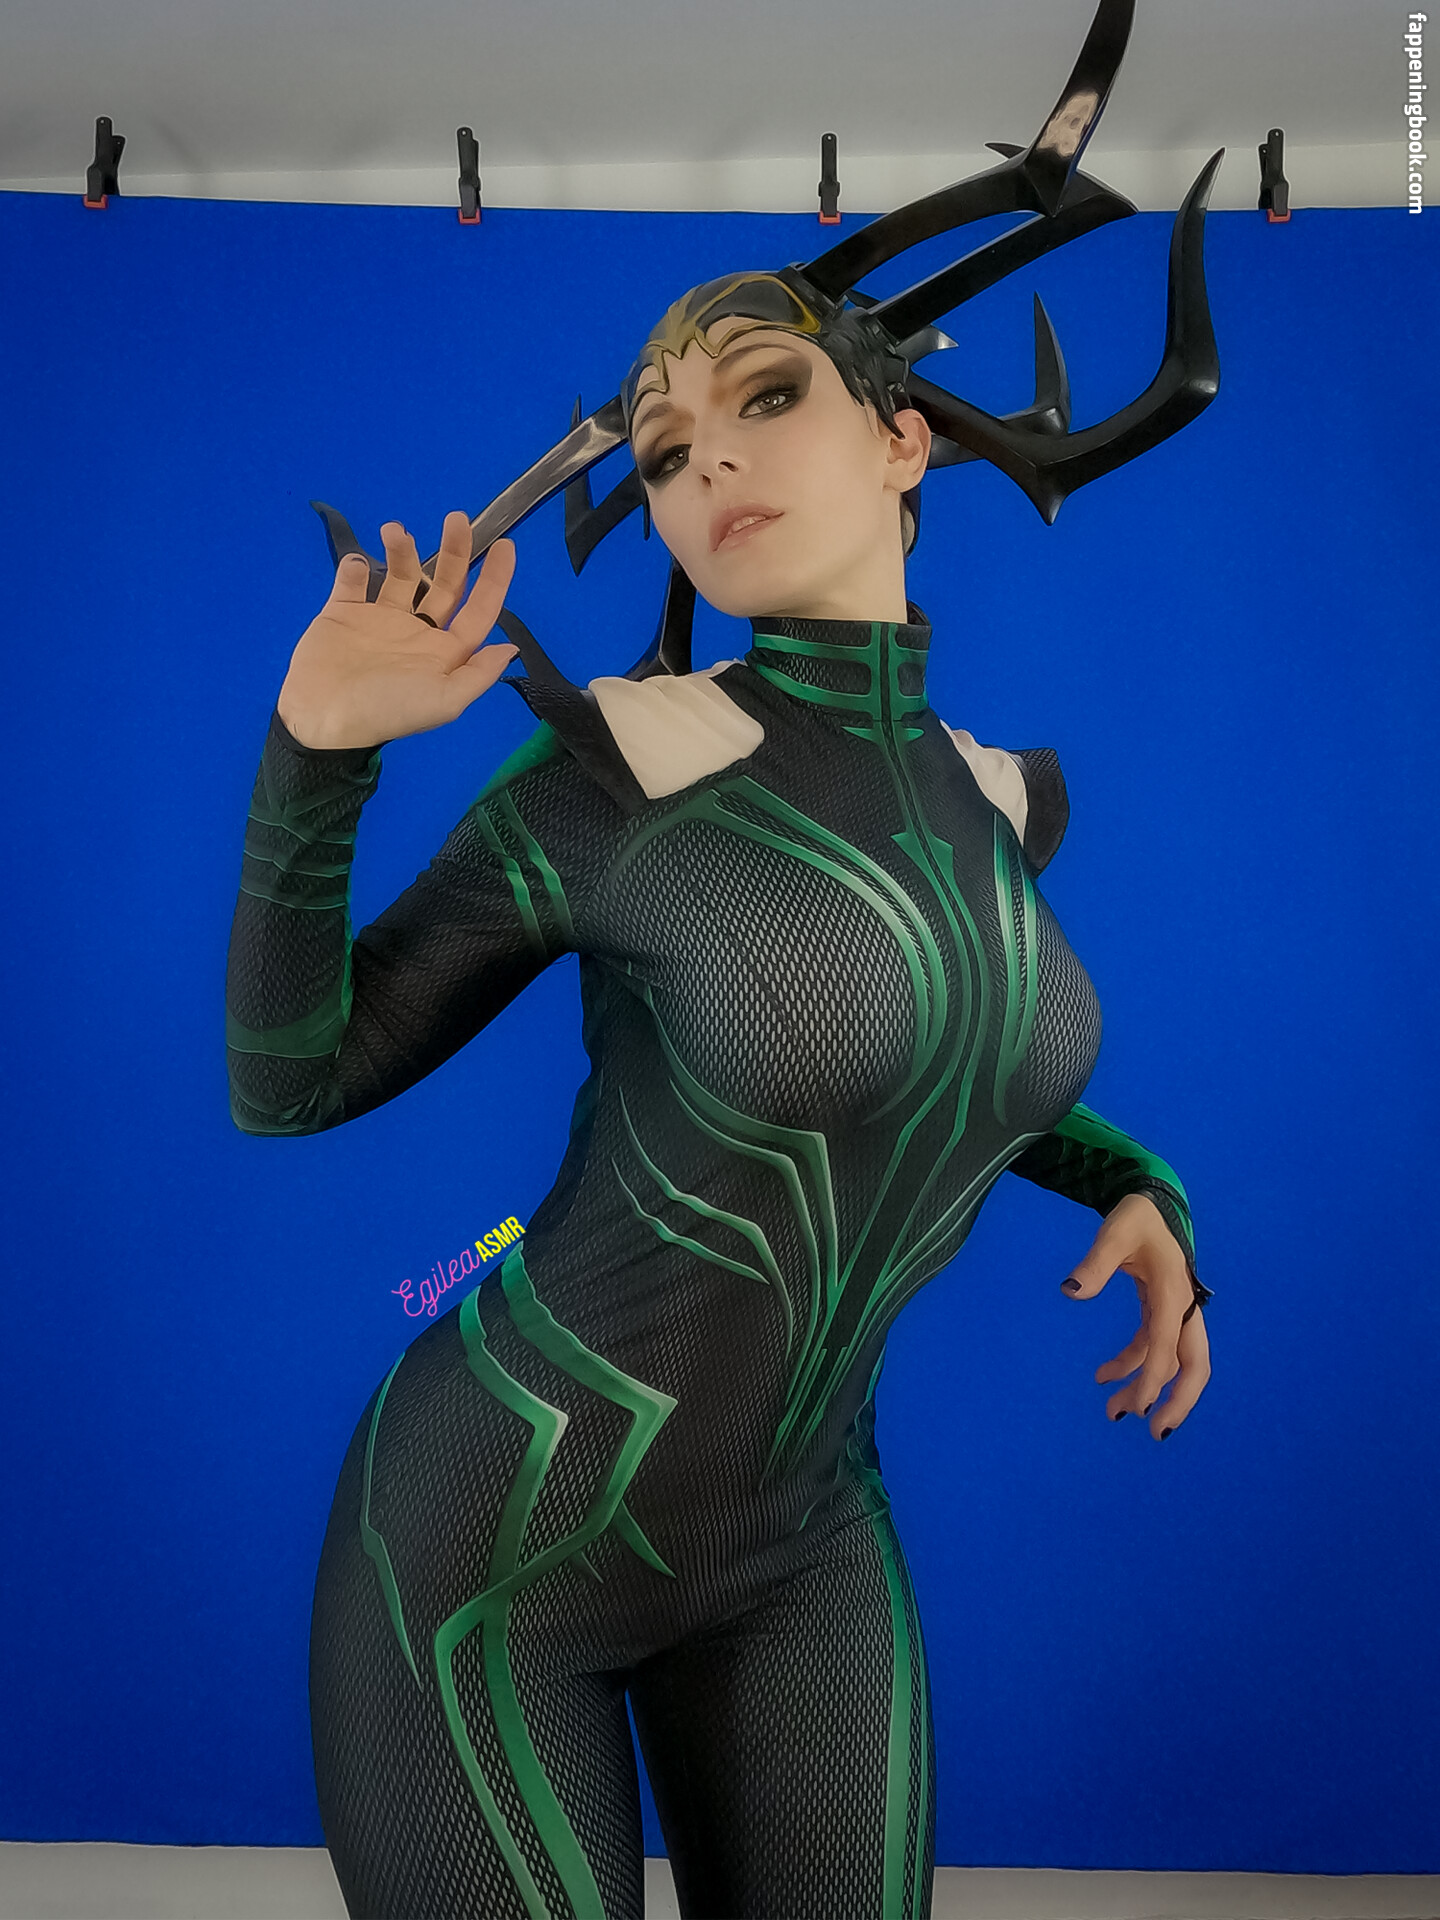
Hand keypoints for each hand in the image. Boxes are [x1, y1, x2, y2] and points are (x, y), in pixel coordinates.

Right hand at [277, 511, 518, 749]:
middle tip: (457, 519)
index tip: (505, 544)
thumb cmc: (388, 711)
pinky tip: (358, 565)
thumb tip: (511, 647)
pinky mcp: (342, 613)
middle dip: (455, 551)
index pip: (478, 610)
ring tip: (395, 532)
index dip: (495, 579)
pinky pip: (351, 581)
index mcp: (443, 652)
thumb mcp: (445, 701)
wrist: (323, 719)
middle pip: (444, 584)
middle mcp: (416, 631)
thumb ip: (479, 674)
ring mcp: (379, 620)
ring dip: (403, 550)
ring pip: (400, 575)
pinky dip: (355, 566)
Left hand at [1060, 1192, 1210, 1439]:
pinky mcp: (1161, 1311)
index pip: (1166, 1347)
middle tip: (1156, 1432)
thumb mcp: (1114, 1232)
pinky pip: (1151, 1347)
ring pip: (1169, 1362)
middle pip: (1193, 1366)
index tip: (1139, 1409)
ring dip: (1145, 1387)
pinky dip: (1131, 1365)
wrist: (1153, 1200)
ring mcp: (1173, 1311)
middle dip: (1179, 1402)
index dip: (1153, 1380)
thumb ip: (1095, 1262)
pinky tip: (1104, 1376)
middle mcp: (1181, 1307)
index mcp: (1174, 1292)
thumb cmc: (1137, 1215)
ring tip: (1113, 1412)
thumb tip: (1072, 1291)